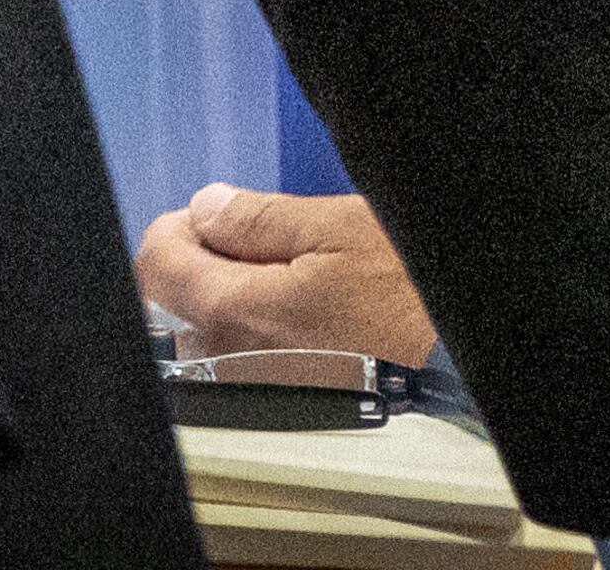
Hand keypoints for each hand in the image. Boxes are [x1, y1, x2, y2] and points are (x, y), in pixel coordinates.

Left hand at [132, 185, 437, 369]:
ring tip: (299, 277)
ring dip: (237, 292)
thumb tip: (208, 207)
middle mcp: (228, 358)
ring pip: (209, 326)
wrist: (454, 365)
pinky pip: (241, 353)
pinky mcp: (275, 401)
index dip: (182, 225)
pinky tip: (310, 310)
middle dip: (212, 259)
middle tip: (272, 243)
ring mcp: (250, 385)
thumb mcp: (337, 228)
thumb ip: (258, 217)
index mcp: (235, 310)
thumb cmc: (407, 298)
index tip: (218, 216)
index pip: (155, 262)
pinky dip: (260, 324)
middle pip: (179, 296)